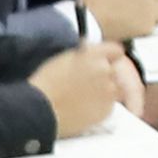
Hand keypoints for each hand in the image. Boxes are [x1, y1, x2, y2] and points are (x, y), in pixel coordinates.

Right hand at [29, 41, 143, 136]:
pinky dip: (101, 106)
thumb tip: (88, 48)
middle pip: (115, 70)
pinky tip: (85, 108)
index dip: (110, 56)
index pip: (116, 51)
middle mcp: (105, 70)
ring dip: (106, 91)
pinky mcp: (107, 109)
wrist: (41, 109)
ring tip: (87, 98)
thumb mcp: (63, 58)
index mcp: (94, 55)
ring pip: (116, 89)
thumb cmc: (46, 83)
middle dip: (106, 74)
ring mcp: (108, 91)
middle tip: (89, 83)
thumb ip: (82, 53)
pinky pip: (110, 105)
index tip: (106, 61)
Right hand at [80, 0, 157, 41]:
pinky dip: (148, 28)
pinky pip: (155, 25)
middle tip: (139, 12)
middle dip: (152, 4)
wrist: (89, 19)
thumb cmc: (94, 1)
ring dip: (154, 16)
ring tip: (138, 21)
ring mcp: (151, 4)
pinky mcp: (150, 22)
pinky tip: (135, 29)